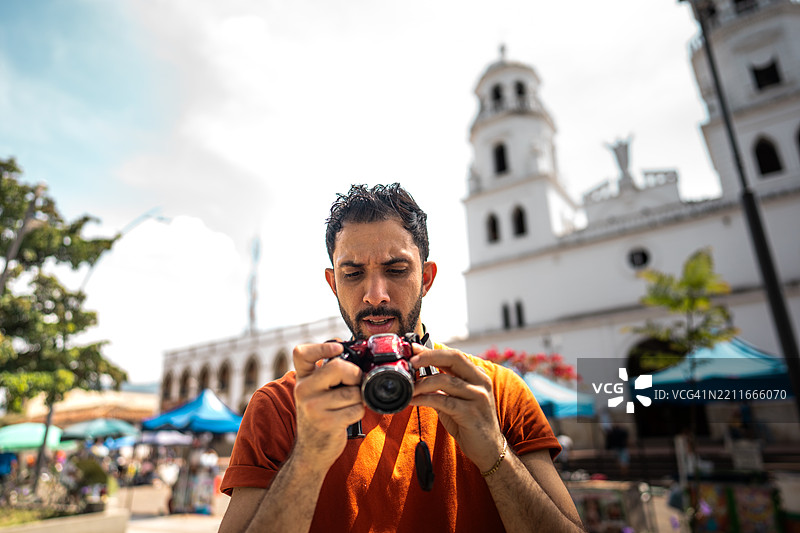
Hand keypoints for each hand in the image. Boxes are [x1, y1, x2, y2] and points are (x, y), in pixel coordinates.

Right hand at [291, 342, 365, 470]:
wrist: (311, 451)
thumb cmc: (320, 415)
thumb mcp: (315, 391)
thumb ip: (328, 373)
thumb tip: (357, 352)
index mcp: (302, 378)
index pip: (302, 353)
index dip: (322, 347)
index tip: (338, 349)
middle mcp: (303, 390)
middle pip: (338, 367)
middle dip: (355, 375)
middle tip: (353, 385)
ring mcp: (314, 406)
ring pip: (353, 391)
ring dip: (358, 398)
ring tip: (347, 405)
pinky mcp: (327, 422)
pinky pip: (356, 408)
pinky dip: (359, 412)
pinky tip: (347, 417)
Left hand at [409, 346, 504, 471]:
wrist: (489, 449)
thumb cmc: (469, 423)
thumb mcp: (456, 400)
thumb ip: (441, 387)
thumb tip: (416, 375)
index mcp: (478, 376)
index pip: (454, 355)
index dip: (432, 351)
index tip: (413, 348)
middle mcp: (481, 382)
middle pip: (454, 358)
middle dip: (429, 356)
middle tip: (410, 361)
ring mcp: (478, 397)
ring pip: (446, 380)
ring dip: (422, 383)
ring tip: (407, 387)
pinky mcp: (471, 414)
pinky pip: (443, 401)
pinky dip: (425, 399)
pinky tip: (413, 401)